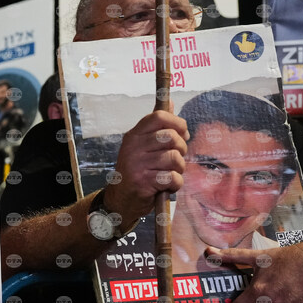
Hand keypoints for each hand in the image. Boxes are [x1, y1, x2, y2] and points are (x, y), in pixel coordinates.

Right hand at [103, 110, 187, 224]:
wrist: (120, 200)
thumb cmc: (137, 172)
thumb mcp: (143, 146)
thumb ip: (157, 126)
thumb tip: (170, 102)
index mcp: (134, 135)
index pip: (159, 117)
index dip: (177, 123)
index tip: (181, 135)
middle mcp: (133, 147)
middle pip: (171, 137)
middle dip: (181, 150)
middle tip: (174, 160)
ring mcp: (136, 164)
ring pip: (174, 158)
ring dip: (179, 169)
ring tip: (169, 174)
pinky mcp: (142, 182)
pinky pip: (172, 177)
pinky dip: (175, 184)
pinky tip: (166, 186)